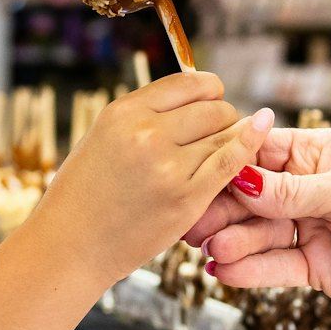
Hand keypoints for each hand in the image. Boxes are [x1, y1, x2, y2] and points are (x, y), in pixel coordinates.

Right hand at [37, 72, 273, 282]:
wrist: (69, 247)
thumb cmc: (82, 196)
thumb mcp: (101, 139)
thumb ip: (143, 118)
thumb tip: (194, 98)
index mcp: (123, 113)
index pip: (189, 83)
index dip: (208, 92)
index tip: (209, 105)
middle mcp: (146, 133)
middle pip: (214, 108)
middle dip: (221, 119)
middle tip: (212, 139)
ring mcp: (168, 167)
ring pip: (227, 134)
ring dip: (230, 141)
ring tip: (214, 157)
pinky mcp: (186, 199)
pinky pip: (232, 161)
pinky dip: (250, 148)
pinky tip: (261, 133)